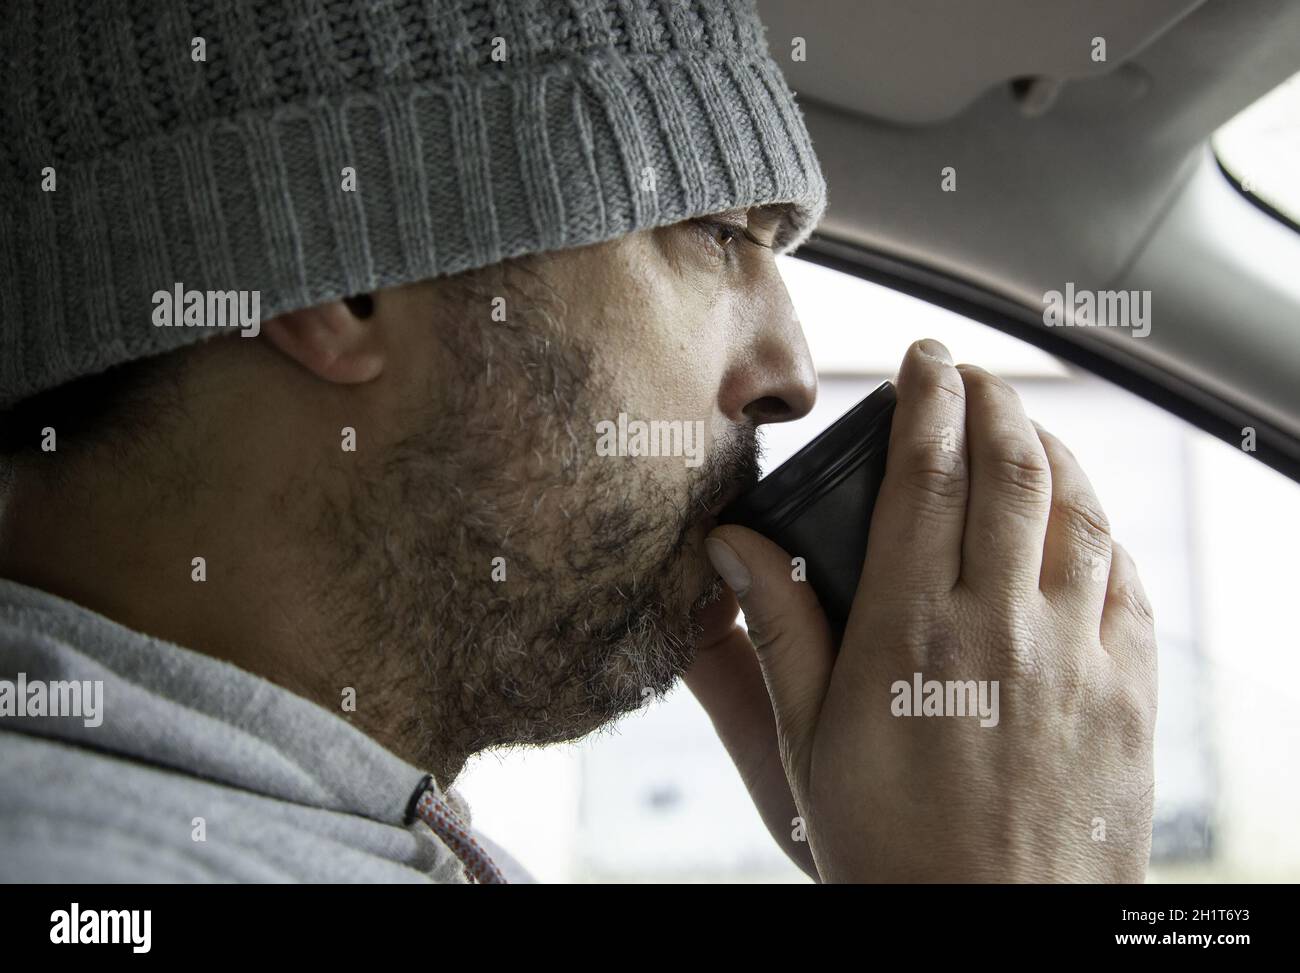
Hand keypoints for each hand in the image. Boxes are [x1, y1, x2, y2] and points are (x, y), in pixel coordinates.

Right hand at [697, 339, 1157, 881]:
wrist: (991, 932)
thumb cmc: (889, 845)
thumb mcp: (805, 742)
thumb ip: (775, 630)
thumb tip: (732, 545)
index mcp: (913, 629)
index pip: (929, 474)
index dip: (929, 399)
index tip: (925, 359)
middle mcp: (1004, 624)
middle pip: (1014, 468)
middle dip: (994, 399)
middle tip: (973, 374)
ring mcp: (1077, 654)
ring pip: (1080, 510)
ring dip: (1053, 449)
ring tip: (1024, 427)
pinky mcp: (1126, 690)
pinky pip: (1126, 580)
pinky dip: (1103, 528)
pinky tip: (1080, 522)